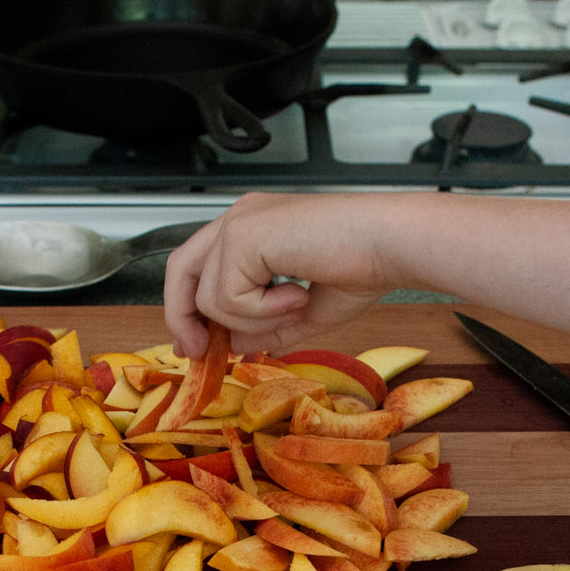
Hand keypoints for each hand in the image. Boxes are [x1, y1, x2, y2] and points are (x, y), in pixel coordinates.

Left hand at [164, 193, 401, 356]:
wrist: (389, 244)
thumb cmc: (362, 265)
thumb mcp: (304, 310)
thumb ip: (264, 326)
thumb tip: (230, 344)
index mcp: (252, 227)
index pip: (197, 266)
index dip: (187, 307)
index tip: (195, 345)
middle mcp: (239, 218)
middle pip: (180, 271)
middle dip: (183, 318)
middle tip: (198, 352)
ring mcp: (238, 224)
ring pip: (209, 297)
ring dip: (252, 319)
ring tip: (295, 304)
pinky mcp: (242, 235)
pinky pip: (228, 298)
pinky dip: (263, 311)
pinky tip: (298, 293)